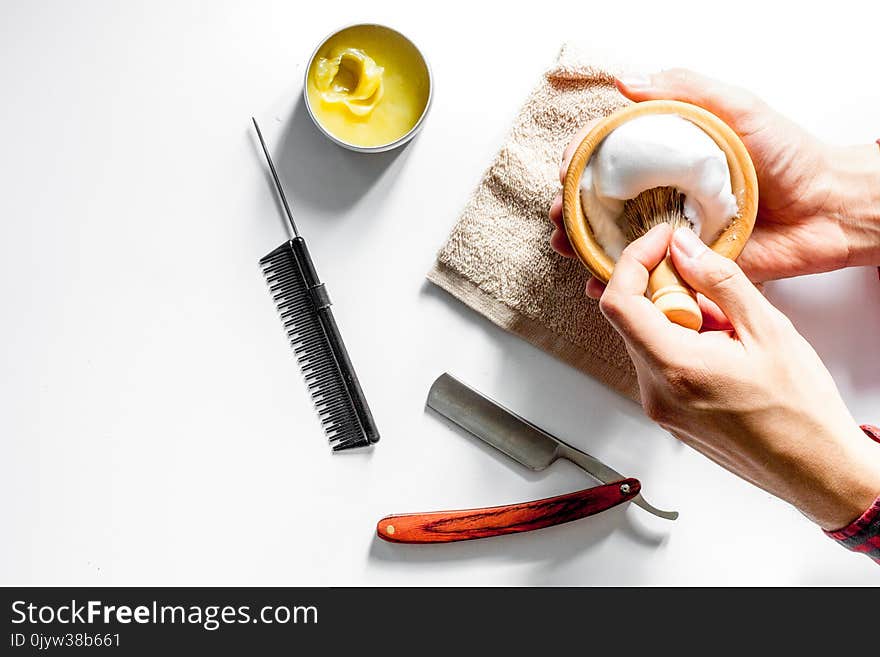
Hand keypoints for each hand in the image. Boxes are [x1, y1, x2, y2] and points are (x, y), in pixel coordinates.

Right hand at [549, 69, 879, 282]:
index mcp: (670, 159)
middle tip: (559, 216)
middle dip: (569, 210)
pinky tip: (596, 284)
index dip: (581, 162)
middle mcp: (665, 196)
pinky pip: (646, 278)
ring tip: (566, 246)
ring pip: (614, 242)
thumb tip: (627, 81)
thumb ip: (687, 91)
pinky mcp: (688, 268)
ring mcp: (673, 234)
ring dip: (582, 246)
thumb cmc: (790, 156)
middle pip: (601, 204)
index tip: (566, 168)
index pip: (611, 158)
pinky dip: (617, 285)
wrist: (829, 209)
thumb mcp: (739, 109)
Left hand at [602, 224, 879, 529]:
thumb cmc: (800, 411)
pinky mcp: (668, 415)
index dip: (632, 261)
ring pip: (648, 340)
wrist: (816, 469)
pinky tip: (724, 349)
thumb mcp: (767, 329)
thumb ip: (720, 281)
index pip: (618, 302)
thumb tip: (683, 249)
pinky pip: (660, 363)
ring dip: (678, 318)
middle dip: (666, 290)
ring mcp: (659, 407)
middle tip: (710, 284)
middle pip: (632, 319)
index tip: (660, 241)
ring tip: (729, 327)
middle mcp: (655, 392)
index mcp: (674, 368)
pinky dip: (682, 343)